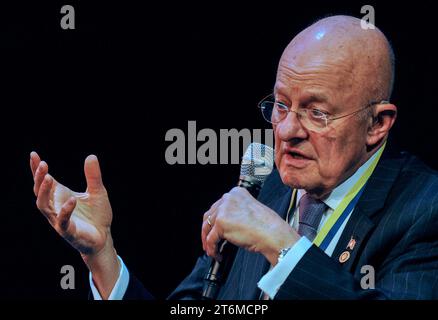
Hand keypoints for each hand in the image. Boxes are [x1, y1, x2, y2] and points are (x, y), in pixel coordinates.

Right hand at [30, 151, 118, 297]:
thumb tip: (91, 156)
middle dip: (39, 178)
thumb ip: (93, 176)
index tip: (34, 154)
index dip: (37, 169)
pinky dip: (65, 210)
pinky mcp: (68, 231)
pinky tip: (71, 199)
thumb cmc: (97, 215)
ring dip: (45, 192)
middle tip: (43, 164)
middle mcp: (56, 207)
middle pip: (39, 192)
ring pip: (44, 207)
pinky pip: (62, 221)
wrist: (104, 237)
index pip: (44, 182)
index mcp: (60, 196)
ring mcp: (59, 220)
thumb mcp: (98, 192)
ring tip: (49, 178)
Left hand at [201, 187, 300, 265]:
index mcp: (236, 192)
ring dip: (208, 241)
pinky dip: (212, 248)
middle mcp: (228, 198)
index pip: (218, 206)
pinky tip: (217, 254)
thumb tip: (225, 224)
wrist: (273, 234)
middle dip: (208, 230)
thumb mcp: (250, 210)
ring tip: (212, 250)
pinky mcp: (221, 223)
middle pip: (210, 215)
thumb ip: (236, 212)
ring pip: (207, 227)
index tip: (214, 229)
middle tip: (209, 241)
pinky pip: (211, 239)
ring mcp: (223, 210)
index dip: (214, 220)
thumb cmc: (267, 226)